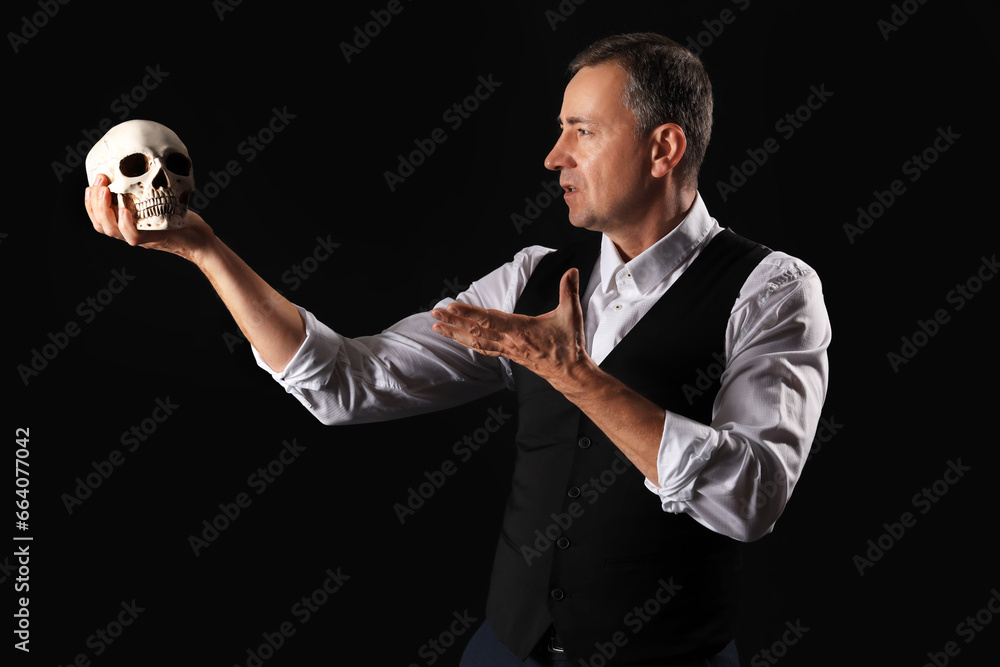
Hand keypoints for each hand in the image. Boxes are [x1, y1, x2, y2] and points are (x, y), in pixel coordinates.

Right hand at [84, 174, 214, 260]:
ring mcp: (141, 237)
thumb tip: (145, 157)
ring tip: (105, 191)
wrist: (199, 236)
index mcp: (127, 223)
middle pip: (100, 224)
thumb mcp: (160, 198)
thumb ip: (147, 187)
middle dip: (94, 202)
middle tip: (99, 181)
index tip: (92, 183)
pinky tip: (124, 210)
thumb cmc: (180, 217)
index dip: (90, 202)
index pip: (99, 217)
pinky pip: (132, 236)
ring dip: (104, 210)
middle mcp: (129, 232)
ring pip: (111, 231)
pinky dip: (126, 224)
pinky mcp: (153, 239)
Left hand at [430, 268, 594, 392]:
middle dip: (453, 321)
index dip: (468, 313)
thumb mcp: (571, 315)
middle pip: (475, 331)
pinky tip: (458, 340)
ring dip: (455, 334)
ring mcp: (507, 350)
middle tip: (435, 313)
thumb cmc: (569, 345)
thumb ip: (568, 291)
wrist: (570, 373)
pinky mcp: (509, 355)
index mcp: (520, 330)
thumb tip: (572, 270)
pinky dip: (468, 343)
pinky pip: (483, 349)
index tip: (451, 306)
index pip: (489, 320)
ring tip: (437, 327)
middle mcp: (509, 342)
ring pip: (475, 342)